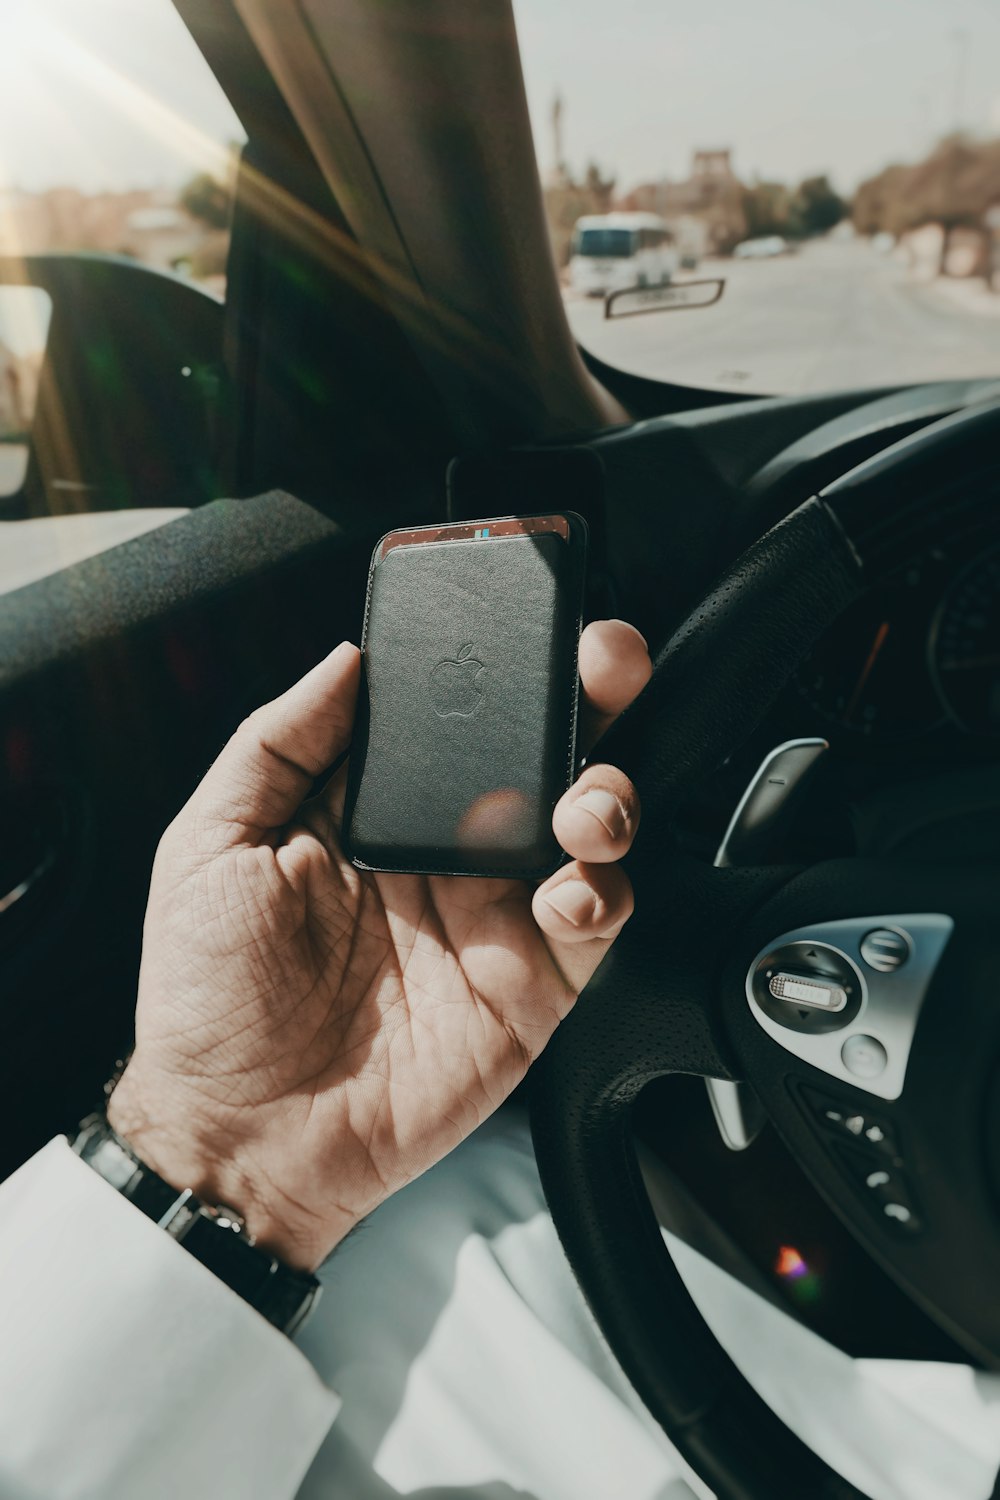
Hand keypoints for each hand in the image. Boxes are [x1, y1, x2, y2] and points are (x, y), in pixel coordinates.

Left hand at [109, 620, 651, 1269]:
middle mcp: (446, 855)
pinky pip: (595, 925)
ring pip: (587, 833)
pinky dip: (601, 895)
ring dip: (607, 797)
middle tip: (605, 669)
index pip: (455, 721)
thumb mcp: (208, 848)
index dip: (500, 671)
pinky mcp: (530, 988)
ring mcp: (493, 919)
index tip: (530, 628)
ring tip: (583, 804)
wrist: (238, 1136)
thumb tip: (344, 660)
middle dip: (588, 705)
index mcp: (375, 812)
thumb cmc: (207, 1000)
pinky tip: (565, 891)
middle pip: (540, 761)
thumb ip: (275, 745)